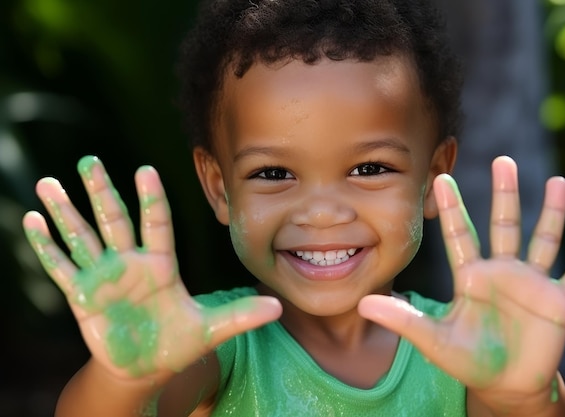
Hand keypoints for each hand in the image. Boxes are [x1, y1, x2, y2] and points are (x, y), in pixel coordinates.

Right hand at [23, 156, 280, 379]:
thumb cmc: (175, 344)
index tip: (146, 170)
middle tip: (89, 162)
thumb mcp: (210, 330)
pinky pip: (61, 266)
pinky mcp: (81, 296)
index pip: (156, 225)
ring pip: (82, 237)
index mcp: (161, 266)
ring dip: (65, 212)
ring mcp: (103, 277)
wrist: (144, 367)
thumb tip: (279, 307)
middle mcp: (130, 264)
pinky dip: (46, 246)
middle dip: (102, 192)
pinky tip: (32, 221)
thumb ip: (241, 315)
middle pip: (114, 221)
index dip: (151, 200)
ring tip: (48, 183)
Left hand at [359, 156, 564, 409]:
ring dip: (551, 213)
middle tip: (503, 161)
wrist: (503, 383)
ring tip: (558, 182)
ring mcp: (531, 284)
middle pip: (504, 225)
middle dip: (505, 194)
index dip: (451, 209)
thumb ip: (402, 319)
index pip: (459, 235)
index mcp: (471, 276)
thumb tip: (362, 304)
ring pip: (542, 240)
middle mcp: (501, 272)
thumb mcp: (433, 339)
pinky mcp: (557, 303)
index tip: (441, 179)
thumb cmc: (467, 358)